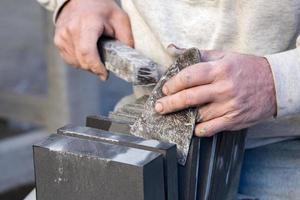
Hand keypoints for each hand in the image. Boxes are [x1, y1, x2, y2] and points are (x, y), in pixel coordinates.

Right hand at [54, 0, 133, 79]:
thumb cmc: (102, 8)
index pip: (88, 53)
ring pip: (75, 63)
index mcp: (87, 24)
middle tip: (104, 66)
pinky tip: (86, 52)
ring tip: (95, 55)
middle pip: (82, 61)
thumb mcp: (120, 19)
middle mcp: (71, 30)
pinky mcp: (58, 40)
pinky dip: (78, 60)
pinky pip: (69, 59)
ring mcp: (62, 36)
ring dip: (86, 65)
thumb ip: (126, 39)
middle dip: (94, 68)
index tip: (105, 75)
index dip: (96, 67)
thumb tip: (128, 59)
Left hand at [155, 50, 276, 136]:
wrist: (274, 85)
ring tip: (172, 116)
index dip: (174, 84)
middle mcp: (224, 88)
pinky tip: (193, 126)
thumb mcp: (224, 55)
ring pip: (198, 115)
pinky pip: (210, 129)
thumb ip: (197, 54)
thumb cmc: (245, 68)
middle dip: (170, 103)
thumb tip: (171, 48)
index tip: (166, 89)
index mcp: (220, 69)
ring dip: (182, 117)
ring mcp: (229, 106)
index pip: (190, 76)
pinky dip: (198, 129)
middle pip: (190, 97)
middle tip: (159, 107)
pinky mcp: (234, 120)